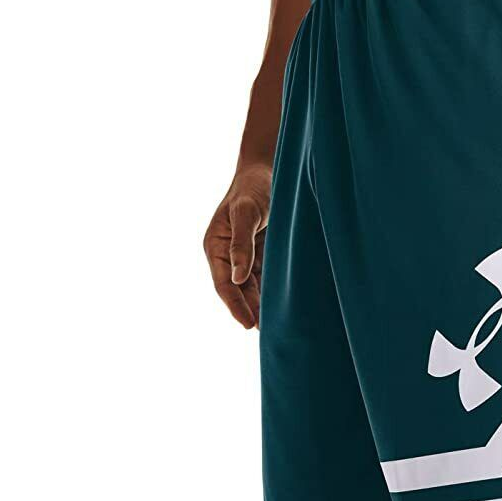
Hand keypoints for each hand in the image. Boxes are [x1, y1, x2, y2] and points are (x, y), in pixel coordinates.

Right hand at [203, 164, 271, 327]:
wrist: (268, 168)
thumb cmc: (253, 187)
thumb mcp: (246, 212)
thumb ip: (241, 244)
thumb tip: (238, 277)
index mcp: (215, 245)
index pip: (223, 284)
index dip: (235, 305)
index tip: (248, 324)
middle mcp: (227, 253)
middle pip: (238, 289)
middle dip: (251, 309)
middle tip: (268, 332)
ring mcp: (245, 253)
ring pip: (253, 286)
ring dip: (262, 303)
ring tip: (278, 325)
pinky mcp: (262, 251)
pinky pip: (266, 276)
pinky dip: (273, 290)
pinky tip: (286, 303)